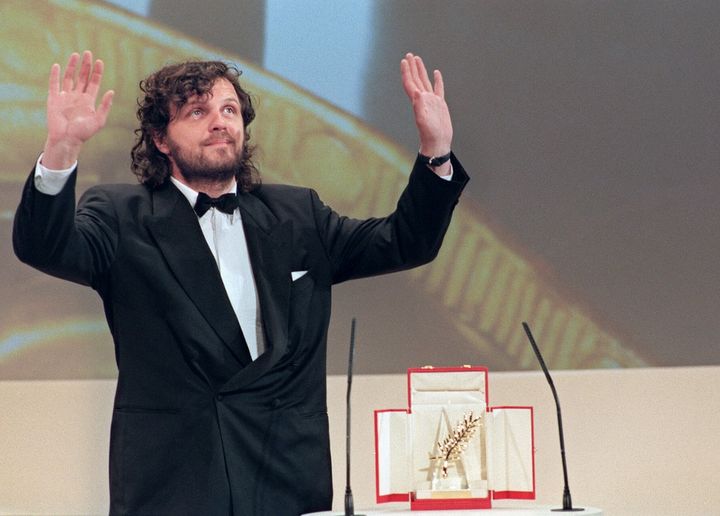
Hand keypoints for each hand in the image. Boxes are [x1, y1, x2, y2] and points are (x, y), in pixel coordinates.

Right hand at [42, 51, 113, 168]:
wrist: (66, 140)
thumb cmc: (83, 133)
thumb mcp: (99, 120)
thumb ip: (105, 106)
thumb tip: (111, 91)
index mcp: (89, 101)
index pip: (94, 83)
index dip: (97, 72)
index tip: (99, 61)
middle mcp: (77, 97)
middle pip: (82, 77)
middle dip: (85, 66)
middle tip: (88, 53)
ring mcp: (65, 97)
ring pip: (69, 77)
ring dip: (72, 66)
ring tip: (76, 55)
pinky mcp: (54, 99)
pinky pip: (54, 84)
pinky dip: (55, 75)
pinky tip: (58, 66)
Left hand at [401, 53, 452, 169]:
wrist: (437, 143)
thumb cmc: (430, 135)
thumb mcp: (423, 121)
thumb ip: (419, 107)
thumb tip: (417, 93)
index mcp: (418, 101)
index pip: (410, 83)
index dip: (406, 72)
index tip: (404, 60)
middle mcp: (423, 99)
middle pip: (416, 79)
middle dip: (412, 67)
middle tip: (409, 55)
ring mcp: (431, 101)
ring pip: (425, 81)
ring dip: (421, 70)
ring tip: (418, 59)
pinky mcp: (440, 104)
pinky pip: (438, 88)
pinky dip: (437, 80)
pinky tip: (436, 73)